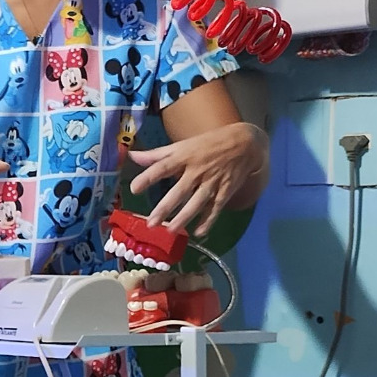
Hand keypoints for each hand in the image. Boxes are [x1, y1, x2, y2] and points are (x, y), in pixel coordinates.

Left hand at [128, 123, 267, 235]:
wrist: (245, 143)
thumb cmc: (207, 144)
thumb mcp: (182, 145)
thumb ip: (156, 155)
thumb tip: (131, 156)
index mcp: (184, 157)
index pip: (163, 167)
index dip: (149, 177)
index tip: (134, 188)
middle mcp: (197, 171)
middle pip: (179, 191)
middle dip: (165, 207)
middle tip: (151, 223)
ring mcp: (212, 182)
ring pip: (197, 202)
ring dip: (184, 217)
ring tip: (170, 230)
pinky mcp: (225, 191)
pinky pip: (215, 208)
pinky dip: (208, 221)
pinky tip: (199, 233)